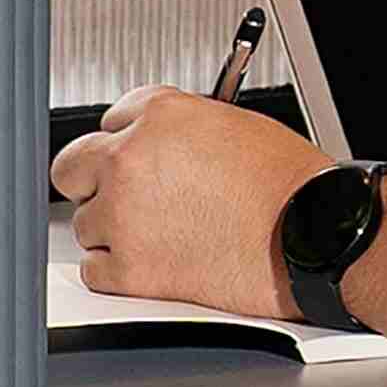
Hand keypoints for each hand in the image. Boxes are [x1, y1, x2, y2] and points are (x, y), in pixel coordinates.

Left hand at [52, 88, 332, 317]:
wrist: (315, 234)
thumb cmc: (290, 185)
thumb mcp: (235, 124)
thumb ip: (181, 129)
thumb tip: (158, 144)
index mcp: (160, 114)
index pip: (110, 119)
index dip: (127, 142)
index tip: (138, 158)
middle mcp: (131, 158)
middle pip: (71, 168)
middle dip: (94, 182)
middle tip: (126, 196)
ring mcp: (124, 215)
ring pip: (85, 223)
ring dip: (114, 230)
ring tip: (164, 234)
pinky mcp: (130, 268)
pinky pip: (94, 271)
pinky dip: (118, 272)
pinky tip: (156, 262)